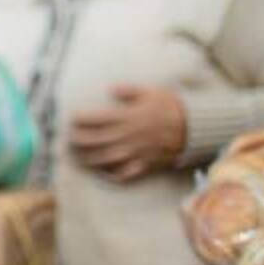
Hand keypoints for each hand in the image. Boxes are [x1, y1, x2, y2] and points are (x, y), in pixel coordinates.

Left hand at [69, 85, 186, 182]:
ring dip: (89, 159)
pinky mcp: (145, 164)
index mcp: (127, 117)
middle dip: (79, 140)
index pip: (96, 119)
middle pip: (96, 140)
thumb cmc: (172, 107)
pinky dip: (112, 175)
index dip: (81, 119)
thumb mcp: (151, 92)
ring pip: (106, 159)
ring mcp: (136, 152)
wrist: (196, 128)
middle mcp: (128, 136)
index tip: (71, 118)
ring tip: (77, 157)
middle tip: (68, 139)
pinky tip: (102, 174)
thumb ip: (128, 91)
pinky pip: (125, 173)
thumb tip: (111, 89)